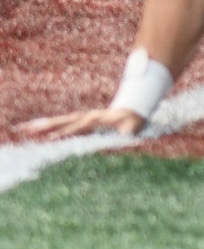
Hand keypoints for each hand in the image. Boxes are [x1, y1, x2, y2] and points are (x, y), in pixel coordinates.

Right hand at [15, 106, 146, 138]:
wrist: (133, 110)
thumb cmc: (133, 121)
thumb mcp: (133, 126)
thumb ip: (129, 130)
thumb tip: (126, 134)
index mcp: (98, 119)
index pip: (79, 126)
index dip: (67, 131)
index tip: (53, 138)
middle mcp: (88, 117)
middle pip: (65, 121)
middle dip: (48, 126)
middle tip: (30, 129)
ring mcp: (83, 119)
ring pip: (61, 121)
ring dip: (44, 126)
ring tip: (26, 128)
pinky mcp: (81, 123)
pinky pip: (63, 124)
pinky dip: (49, 127)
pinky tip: (36, 130)